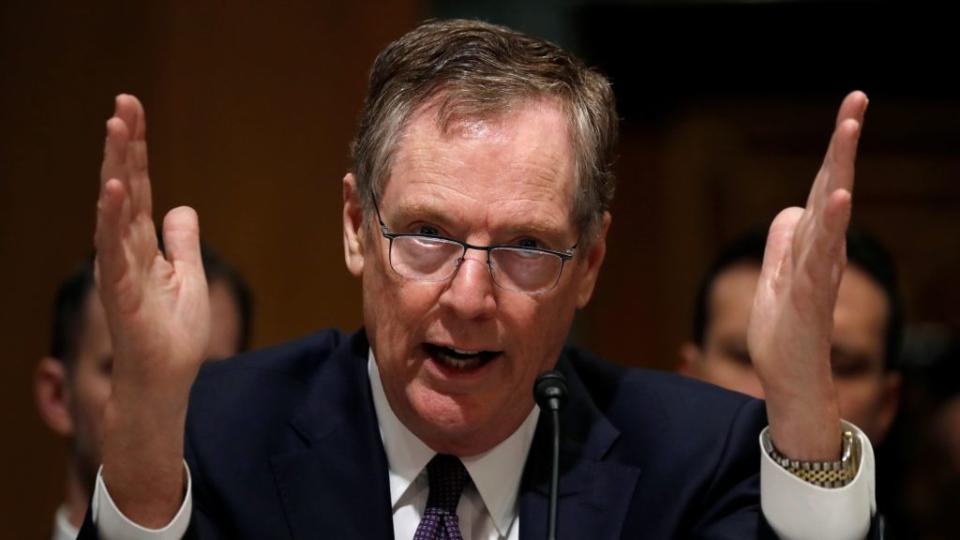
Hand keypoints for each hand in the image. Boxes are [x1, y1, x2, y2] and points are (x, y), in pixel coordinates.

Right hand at [95, 94, 208, 524]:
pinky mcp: (122, 293)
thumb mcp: (189, 277)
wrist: (166, 380)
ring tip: (117, 129)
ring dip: (116, 169)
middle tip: (124, 103)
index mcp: (144, 244)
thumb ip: (182, 242)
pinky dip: (112, 219)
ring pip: (115, 210)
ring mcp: (122, 270)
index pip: (139, 187)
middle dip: (125, 146)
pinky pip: (115, 250)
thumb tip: (180, 208)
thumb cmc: (173, 334)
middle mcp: (127, 250)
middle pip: (124, 188)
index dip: (137, 150)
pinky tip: (113, 188)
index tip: (133, 109)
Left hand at [747, 91, 868, 460]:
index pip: (822, 187)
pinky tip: (839, 199)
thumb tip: (790, 211)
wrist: (790, 378)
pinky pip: (820, 255)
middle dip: (842, 145)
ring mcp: (819, 272)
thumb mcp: (777, 277)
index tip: (851, 108)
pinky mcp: (810, 295)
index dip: (834, 150)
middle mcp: (824, 252)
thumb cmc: (786, 331)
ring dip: (839, 171)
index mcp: (814, 244)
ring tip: (848, 131)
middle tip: (856, 101)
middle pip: (832, 188)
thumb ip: (784, 243)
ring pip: (830, 214)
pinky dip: (831, 226)